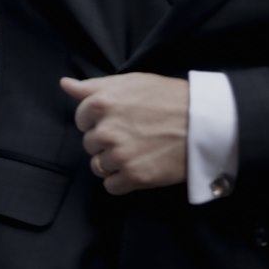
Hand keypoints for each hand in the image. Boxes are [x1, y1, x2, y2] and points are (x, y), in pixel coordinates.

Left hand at [60, 73, 187, 194]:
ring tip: (136, 150)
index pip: (81, 119)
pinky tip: (138, 166)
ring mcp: (119, 155)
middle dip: (106, 140)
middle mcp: (105, 130)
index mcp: (101, 104)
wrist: (203, 122)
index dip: (98, 120)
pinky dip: (122, 180)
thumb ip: (92, 85)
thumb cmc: (167, 97)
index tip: (119, 119)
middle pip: (89, 143)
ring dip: (113, 161)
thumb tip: (65, 84)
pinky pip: (111, 186)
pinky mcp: (134, 177)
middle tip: (132, 134)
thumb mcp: (129, 82)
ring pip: (98, 166)